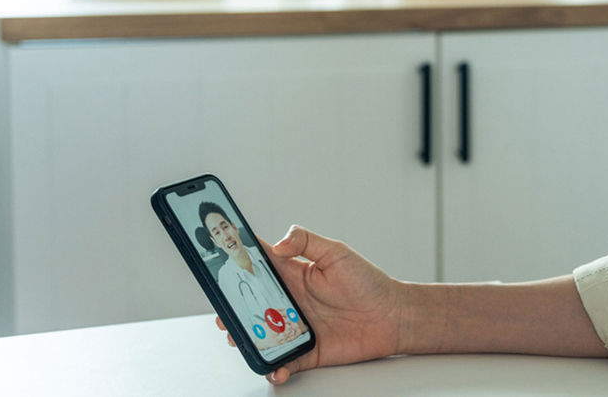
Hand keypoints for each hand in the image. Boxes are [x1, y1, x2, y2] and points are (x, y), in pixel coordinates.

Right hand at [214, 225, 405, 383]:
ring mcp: (296, 326)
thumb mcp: (337, 252)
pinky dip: (274, 366)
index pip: (258, 264)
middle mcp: (290, 300)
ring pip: (260, 333)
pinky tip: (274, 366)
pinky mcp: (307, 350)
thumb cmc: (369, 282)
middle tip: (223, 311)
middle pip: (249, 304)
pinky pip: (283, 360)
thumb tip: (276, 244)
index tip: (214, 258)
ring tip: (238, 338)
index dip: (235, 261)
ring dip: (245, 338)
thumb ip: (306, 242)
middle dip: (231, 308)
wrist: (393, 316)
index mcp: (293, 273)